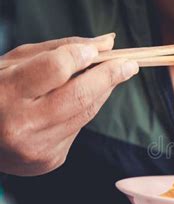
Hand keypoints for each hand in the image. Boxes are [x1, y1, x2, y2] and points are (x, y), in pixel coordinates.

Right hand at [0, 34, 138, 175]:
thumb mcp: (13, 63)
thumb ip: (58, 50)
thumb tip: (107, 42)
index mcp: (4, 94)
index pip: (55, 70)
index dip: (82, 56)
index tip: (104, 49)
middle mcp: (22, 127)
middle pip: (81, 96)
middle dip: (110, 77)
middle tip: (130, 64)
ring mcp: (38, 148)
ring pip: (85, 113)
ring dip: (101, 93)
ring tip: (109, 76)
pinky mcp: (50, 161)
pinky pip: (77, 128)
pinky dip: (80, 112)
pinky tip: (70, 105)